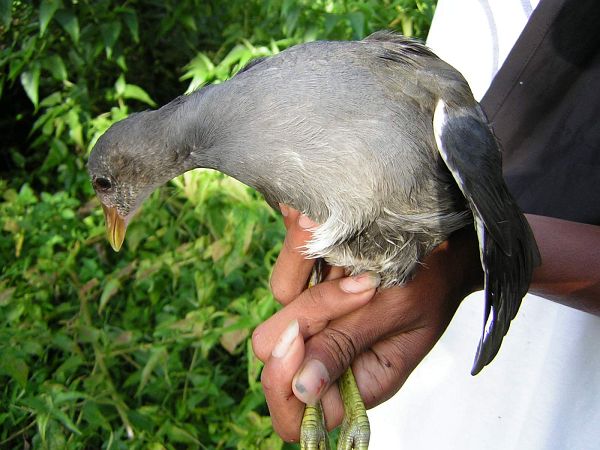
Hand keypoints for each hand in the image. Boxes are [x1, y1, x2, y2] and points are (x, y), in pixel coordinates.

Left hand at [252, 206, 480, 441]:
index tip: (297, 339)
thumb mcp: (396, 313)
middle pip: (271, 355)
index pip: (296, 416)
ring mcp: (321, 325)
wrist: (444, 251)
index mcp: (356, 384)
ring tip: (343, 264)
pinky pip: (290, 283)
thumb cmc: (432, 285)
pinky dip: (305, 264)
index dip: (282, 383)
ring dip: (304, 285)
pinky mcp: (318, 296)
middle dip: (295, 319)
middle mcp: (331, 359)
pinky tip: (338, 256)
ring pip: (278, 314)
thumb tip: (303, 389)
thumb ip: (347, 345)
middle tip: (332, 287)